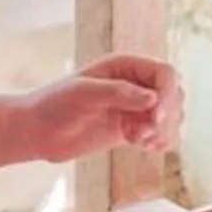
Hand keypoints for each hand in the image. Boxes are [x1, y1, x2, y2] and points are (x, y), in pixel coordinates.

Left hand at [18, 54, 182, 162]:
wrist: (37, 132)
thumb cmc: (53, 104)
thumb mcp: (83, 93)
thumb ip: (118, 93)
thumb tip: (153, 99)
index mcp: (125, 65)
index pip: (165, 73)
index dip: (167, 94)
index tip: (156, 116)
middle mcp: (134, 84)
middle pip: (174, 94)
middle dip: (166, 116)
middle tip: (141, 132)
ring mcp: (134, 107)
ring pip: (172, 116)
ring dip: (163, 131)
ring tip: (137, 139)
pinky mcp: (131, 129)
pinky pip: (161, 134)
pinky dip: (159, 142)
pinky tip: (141, 146)